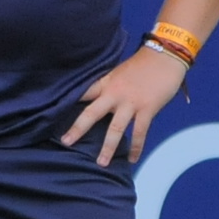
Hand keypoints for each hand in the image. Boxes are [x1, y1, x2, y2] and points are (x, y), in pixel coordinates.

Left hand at [60, 44, 189, 164]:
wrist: (166, 55)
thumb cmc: (144, 63)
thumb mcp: (120, 72)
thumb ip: (110, 86)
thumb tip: (101, 100)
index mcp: (106, 83)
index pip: (83, 93)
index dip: (68, 102)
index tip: (52, 112)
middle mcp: (114, 94)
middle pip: (92, 113)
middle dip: (78, 129)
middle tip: (66, 142)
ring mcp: (131, 103)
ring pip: (115, 129)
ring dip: (108, 148)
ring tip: (101, 163)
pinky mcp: (147, 109)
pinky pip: (139, 133)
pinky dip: (136, 148)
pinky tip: (132, 159)